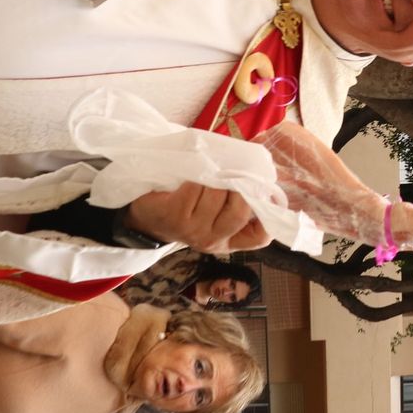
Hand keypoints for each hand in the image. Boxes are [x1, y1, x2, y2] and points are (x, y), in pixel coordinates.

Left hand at [125, 184, 270, 253]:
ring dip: (213, 176)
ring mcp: (193, 231)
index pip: (260, 237)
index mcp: (229, 240)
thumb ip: (236, 200)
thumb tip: (260, 175)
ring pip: (217, 195)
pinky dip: (196, 175)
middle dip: (237, 185)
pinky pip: (196, 188)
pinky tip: (190, 174)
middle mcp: (213, 241)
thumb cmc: (186, 205)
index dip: (268, 217)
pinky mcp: (175, 216)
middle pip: (239, 211)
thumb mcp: (214, 210)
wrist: (144, 215)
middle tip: (228, 172)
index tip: (263, 194)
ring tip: (206, 172)